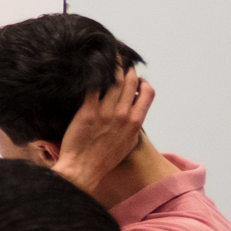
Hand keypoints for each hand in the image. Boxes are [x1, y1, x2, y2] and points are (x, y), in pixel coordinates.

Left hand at [52, 68, 153, 193]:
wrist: (83, 170)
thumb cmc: (104, 159)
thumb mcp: (128, 143)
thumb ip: (133, 126)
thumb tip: (134, 113)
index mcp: (135, 122)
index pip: (148, 92)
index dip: (142, 81)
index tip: (136, 77)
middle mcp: (123, 114)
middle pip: (130, 81)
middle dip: (126, 68)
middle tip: (119, 62)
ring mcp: (105, 112)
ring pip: (113, 80)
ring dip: (111, 67)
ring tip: (105, 60)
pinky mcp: (87, 112)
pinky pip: (93, 87)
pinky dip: (93, 76)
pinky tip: (89, 68)